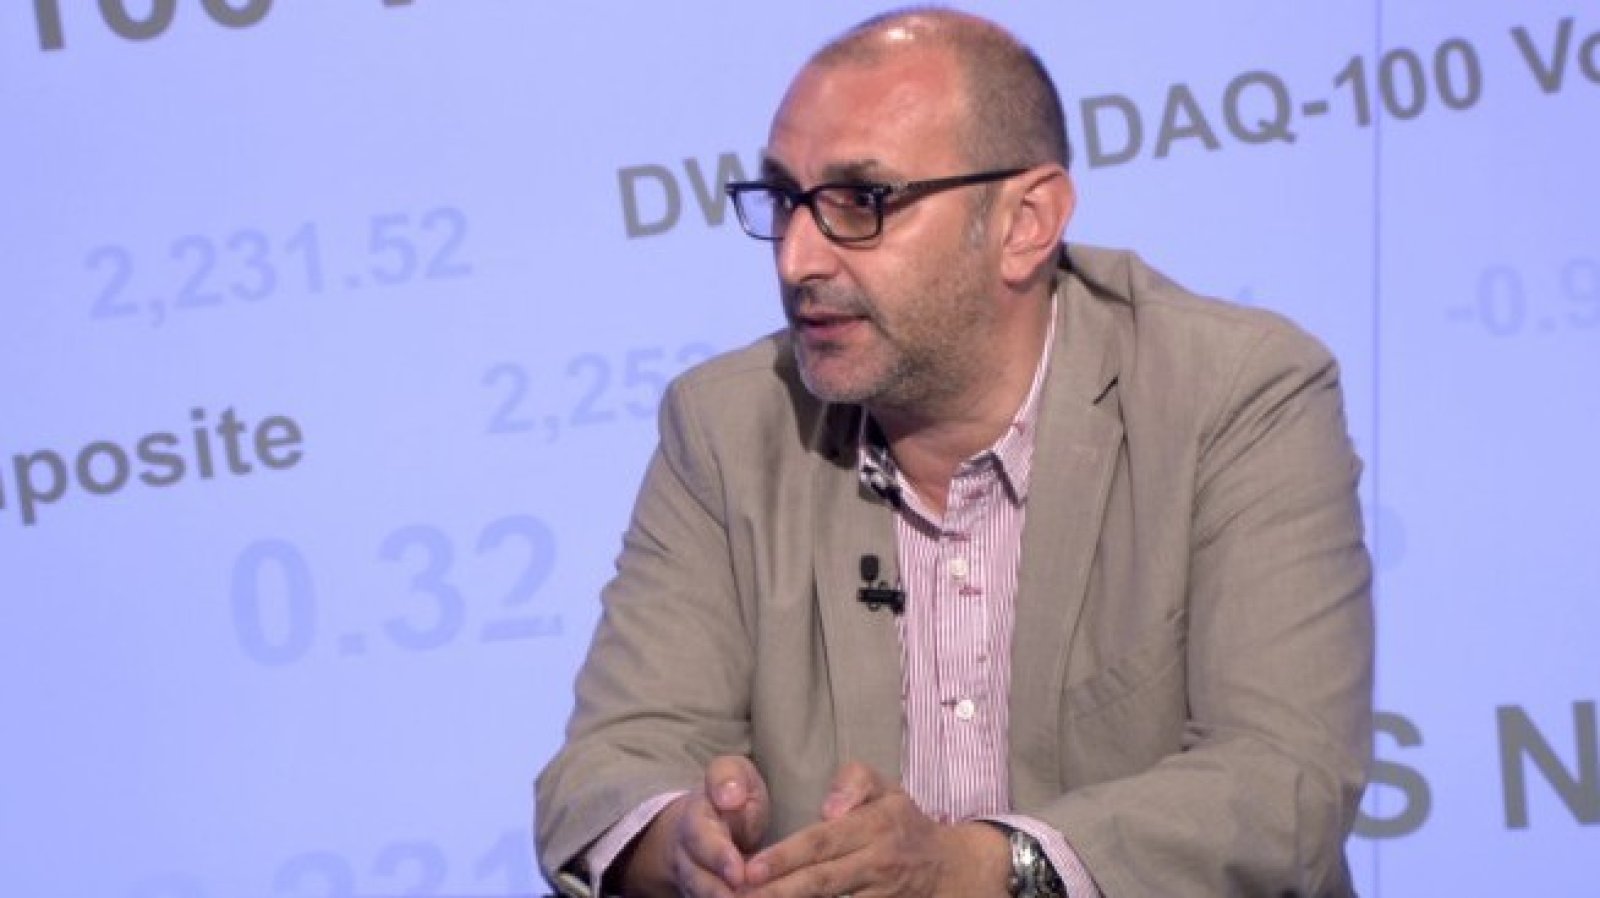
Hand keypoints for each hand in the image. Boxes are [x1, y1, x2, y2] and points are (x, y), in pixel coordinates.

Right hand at [618, 755, 770, 897]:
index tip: (737, 872)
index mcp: (695, 820)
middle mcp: (689, 857)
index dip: (718, 857)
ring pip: (702, 896)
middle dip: (717, 892)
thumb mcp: (731, 773)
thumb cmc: (731, 795)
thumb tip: (729, 796)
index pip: (701, 839)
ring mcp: (696, 882)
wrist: (712, 822)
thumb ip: (728, 778)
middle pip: (696, 879)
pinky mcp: (708, 894)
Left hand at [742, 762, 1009, 897]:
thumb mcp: (886, 788)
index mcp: (875, 825)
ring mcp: (881, 894)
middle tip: (739, 896)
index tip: (750, 869)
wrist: (952, 869)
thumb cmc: (904, 823)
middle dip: (778, 892)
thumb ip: (854, 782)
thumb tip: (827, 808)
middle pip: (821, 881)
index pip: (822, 841)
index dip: (785, 857)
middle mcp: (878, 862)